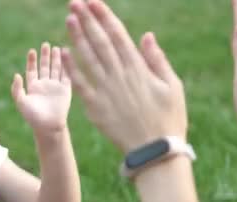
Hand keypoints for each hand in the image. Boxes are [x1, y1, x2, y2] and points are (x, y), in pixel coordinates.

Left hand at [11, 43, 71, 133]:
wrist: (48, 126)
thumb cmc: (33, 117)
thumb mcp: (21, 102)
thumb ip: (17, 89)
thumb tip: (16, 74)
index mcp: (33, 87)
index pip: (32, 70)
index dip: (32, 60)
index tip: (32, 51)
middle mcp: (44, 84)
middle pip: (44, 66)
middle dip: (45, 56)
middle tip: (45, 45)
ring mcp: (56, 86)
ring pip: (56, 69)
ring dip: (56, 59)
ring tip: (56, 48)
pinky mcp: (66, 90)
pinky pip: (66, 76)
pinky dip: (67, 67)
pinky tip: (67, 58)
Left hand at [62, 0, 186, 153]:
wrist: (154, 151)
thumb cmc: (169, 119)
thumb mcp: (172, 86)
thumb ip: (157, 60)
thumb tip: (145, 35)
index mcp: (138, 68)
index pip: (117, 35)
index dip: (104, 16)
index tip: (93, 1)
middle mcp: (119, 75)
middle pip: (99, 41)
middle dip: (87, 19)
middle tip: (74, 1)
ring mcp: (106, 91)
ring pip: (88, 58)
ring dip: (77, 37)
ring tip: (69, 18)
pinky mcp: (96, 108)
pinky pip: (80, 85)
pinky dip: (72, 69)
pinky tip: (63, 53)